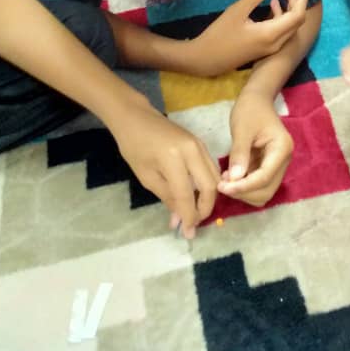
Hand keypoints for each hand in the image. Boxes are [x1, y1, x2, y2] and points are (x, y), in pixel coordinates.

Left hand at [108, 106, 219, 238]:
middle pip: (210, 186)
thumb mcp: (146, 176)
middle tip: (194, 223)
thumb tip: (180, 219)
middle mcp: (192, 151)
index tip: (187, 233)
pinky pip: (211, 169)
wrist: (137, 117)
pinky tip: (196, 196)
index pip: (187, 194)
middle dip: (204, 209)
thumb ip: (166, 196)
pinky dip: (207, 185)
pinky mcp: (201, 144)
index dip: (188, 216)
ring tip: (195, 212)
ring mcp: (200, 145)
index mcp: (173, 159)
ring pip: (215, 178)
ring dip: (208, 198)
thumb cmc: (134, 146)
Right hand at [186, 0, 307, 76]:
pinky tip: (272, 4)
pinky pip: (281, 32)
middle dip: (296, 2)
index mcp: (271, 34)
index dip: (301, 0)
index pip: (297, 16)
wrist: (206, 60)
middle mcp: (275, 43)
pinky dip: (281, 17)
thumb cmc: (219, 35)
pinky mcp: (264, 49)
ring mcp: (271, 48)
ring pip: (289, 27)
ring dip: (289, 9)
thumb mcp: (236, 12)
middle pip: (296, 21)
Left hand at [217, 93, 293, 205]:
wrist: (256, 100)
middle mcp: (284, 160)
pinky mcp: (268, 167)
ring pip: (263, 191)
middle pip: (266, 190)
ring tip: (225, 180)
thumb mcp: (242, 129)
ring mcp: (277, 165)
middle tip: (221, 185)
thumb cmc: (250, 109)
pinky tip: (230, 176)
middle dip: (244, 192)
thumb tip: (234, 180)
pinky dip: (244, 186)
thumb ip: (239, 154)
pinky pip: (257, 184)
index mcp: (282, 149)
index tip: (222, 187)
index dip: (244, 186)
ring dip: (244, 191)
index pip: (265, 177)